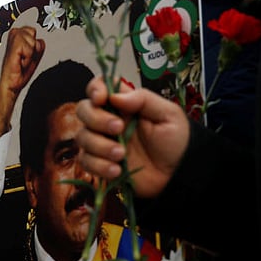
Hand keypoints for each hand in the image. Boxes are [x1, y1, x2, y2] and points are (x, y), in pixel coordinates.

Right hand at [0, 27, 44, 136]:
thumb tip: (39, 40)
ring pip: (33, 40)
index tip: (26, 55)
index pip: (33, 30)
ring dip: (30, 54)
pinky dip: (28, 57)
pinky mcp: (14, 45)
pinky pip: (30, 48)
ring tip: (22, 60)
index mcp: (17, 35)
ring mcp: (13, 39)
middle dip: (33, 48)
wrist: (11, 84)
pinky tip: (20, 61)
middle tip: (24, 58)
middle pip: (33, 32)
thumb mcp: (33, 56)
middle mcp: (13, 35)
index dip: (33, 45)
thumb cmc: (19, 72)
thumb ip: (38, 45)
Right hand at [75, 76, 189, 198]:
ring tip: (122, 155)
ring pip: (82, 137)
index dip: (95, 89)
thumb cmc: (176, 141)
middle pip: (84, 110)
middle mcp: (109, 120)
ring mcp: (102, 142)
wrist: (178, 173)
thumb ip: (143, 99)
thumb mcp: (168, 115)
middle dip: (97, 119)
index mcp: (124, 104)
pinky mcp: (100, 163)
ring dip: (100, 146)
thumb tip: (115, 96)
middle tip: (119, 129)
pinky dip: (99, 166)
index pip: (99, 87)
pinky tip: (116, 170)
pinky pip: (85, 161)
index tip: (101, 99)